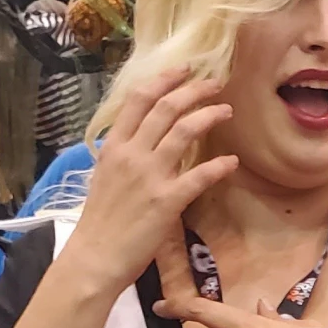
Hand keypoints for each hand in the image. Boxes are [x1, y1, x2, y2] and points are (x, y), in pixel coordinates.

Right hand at [62, 69, 236, 296]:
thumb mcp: (104, 177)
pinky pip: (199, 176)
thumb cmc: (99, 222)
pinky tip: (232, 161)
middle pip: (166, 108)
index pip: (139, 99)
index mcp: (114, 146)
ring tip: (226, 111)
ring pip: (184, 131)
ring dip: (209, 116)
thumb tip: (139, 140)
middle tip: (214, 84)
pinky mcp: (167, 201)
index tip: (185, 69)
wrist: (95, 258)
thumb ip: (123, 155)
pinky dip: (219, 166)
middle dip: (194, 90)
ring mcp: (150, 176)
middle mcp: (132, 154)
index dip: (164, 79)